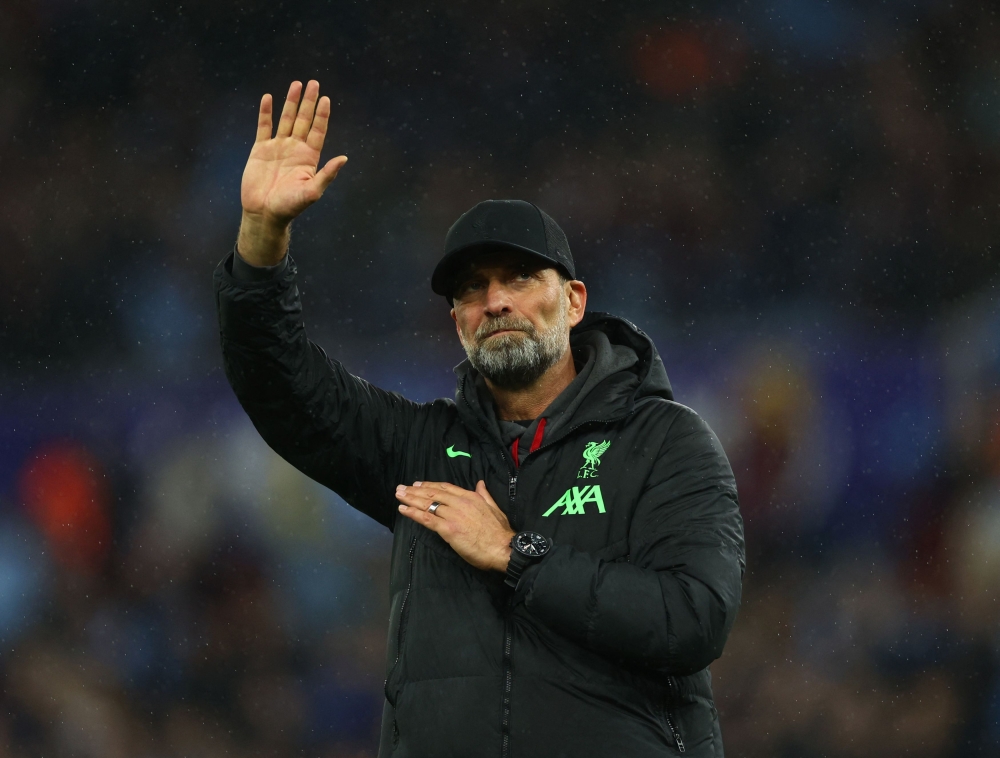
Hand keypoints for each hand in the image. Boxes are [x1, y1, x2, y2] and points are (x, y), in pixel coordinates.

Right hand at [237, 80, 347, 265]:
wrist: (264, 214)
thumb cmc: (290, 207)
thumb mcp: (312, 192)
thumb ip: (327, 175)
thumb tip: (344, 158)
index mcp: (309, 158)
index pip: (318, 131)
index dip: (322, 115)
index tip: (326, 99)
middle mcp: (295, 149)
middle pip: (304, 120)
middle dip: (309, 102)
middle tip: (314, 83)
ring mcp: (278, 148)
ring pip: (285, 119)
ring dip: (290, 102)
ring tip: (296, 84)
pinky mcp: (260, 150)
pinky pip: (264, 127)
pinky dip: (266, 113)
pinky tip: (269, 98)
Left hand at [395, 481, 514, 572]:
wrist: (503, 548)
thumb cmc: (500, 532)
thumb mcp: (494, 507)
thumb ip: (485, 495)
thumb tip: (480, 483)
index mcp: (471, 497)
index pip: (446, 488)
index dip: (430, 485)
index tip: (418, 484)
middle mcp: (459, 503)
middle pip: (433, 493)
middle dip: (415, 490)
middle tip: (401, 488)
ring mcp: (453, 516)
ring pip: (427, 504)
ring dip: (410, 499)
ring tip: (398, 495)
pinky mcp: (448, 529)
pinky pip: (427, 519)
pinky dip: (413, 513)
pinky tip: (403, 510)